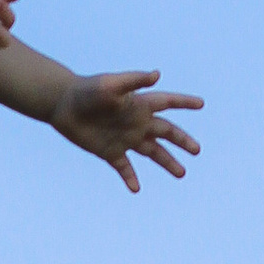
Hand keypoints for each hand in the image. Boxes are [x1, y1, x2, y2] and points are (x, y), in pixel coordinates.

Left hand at [55, 69, 203, 192]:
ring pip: (152, 153)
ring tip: (181, 173)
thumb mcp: (110, 84)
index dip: (184, 103)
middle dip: (182, 141)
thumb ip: (133, 81)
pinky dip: (130, 178)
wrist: (62, 104)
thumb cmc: (86, 90)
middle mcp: (136, 122)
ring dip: (167, 162)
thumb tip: (157, 74)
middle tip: (197, 150)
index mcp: (139, 105)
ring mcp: (125, 138)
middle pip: (166, 133)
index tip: (201, 104)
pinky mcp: (110, 152)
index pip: (167, 103)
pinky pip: (124, 167)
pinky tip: (136, 189)